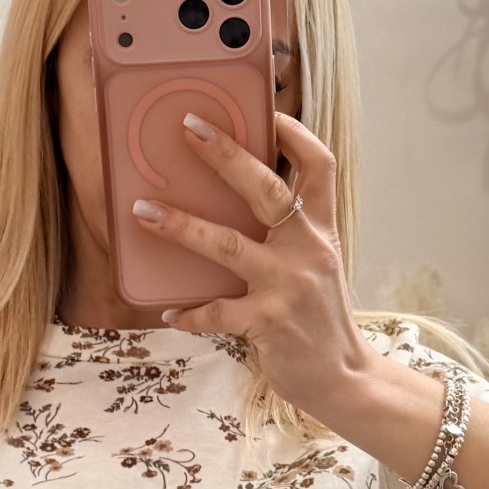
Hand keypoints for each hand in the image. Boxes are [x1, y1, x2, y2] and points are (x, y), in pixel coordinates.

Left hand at [133, 110, 372, 420]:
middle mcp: (307, 250)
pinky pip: (217, 312)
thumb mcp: (317, 268)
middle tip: (189, 128)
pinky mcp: (269, 322)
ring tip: (144, 210)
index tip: (266, 110)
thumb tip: (234, 209)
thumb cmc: (320, 321)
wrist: (344, 379)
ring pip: (228, 244)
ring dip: (181, 226)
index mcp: (321, 231)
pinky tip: (169, 312)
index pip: (319, 166)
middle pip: (267, 188)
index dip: (294, 133)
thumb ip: (289, 238)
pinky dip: (190, 313)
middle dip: (226, 154)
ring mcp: (288, 285)